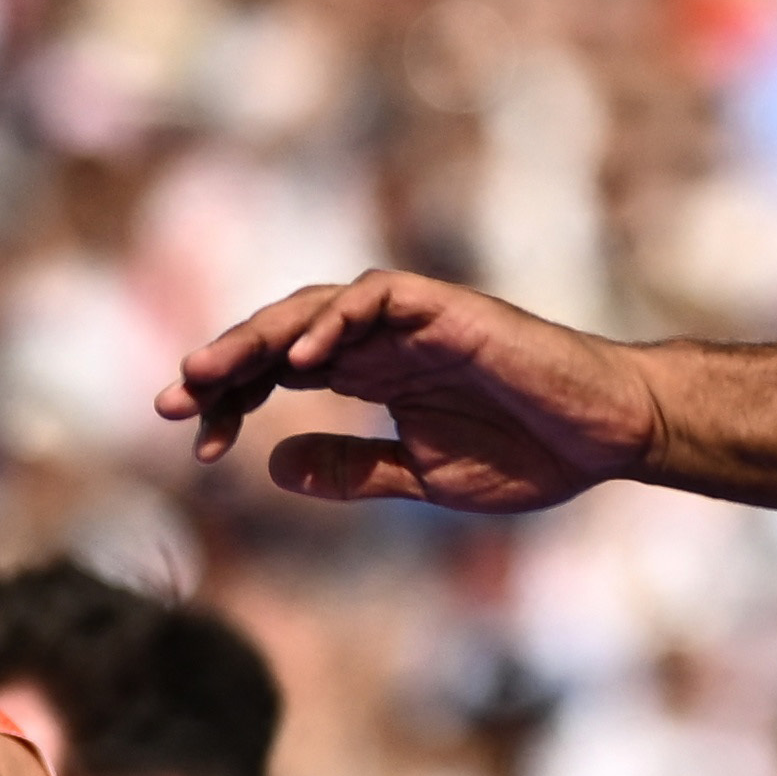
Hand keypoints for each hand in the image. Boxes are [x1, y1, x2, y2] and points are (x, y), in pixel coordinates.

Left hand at [167, 269, 658, 511]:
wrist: (605, 436)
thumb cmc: (528, 453)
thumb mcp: (421, 478)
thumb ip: (352, 470)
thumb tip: (273, 467)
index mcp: (373, 375)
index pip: (279, 375)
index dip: (231, 401)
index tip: (192, 442)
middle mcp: (382, 340)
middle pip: (282, 336)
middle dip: (224, 364)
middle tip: (171, 398)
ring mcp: (412, 320)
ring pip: (316, 307)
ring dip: (260, 337)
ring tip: (212, 372)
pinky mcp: (447, 308)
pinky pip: (377, 297)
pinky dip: (334, 321)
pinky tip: (300, 362)